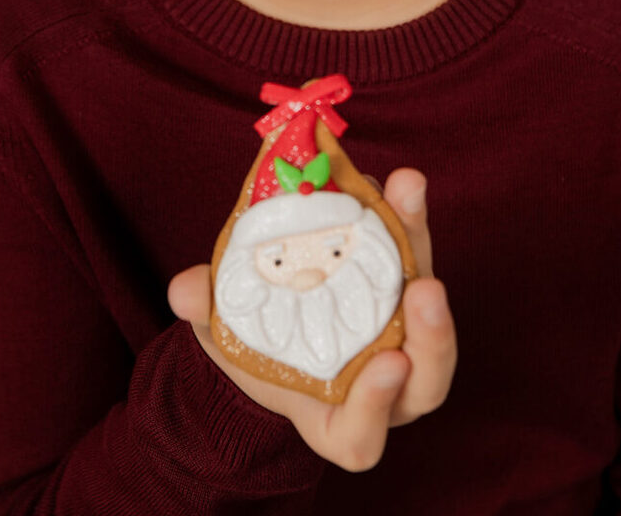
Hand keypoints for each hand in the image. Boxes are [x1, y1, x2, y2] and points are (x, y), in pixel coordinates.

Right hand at [167, 168, 456, 471]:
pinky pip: (422, 260)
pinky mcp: (408, 287)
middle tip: (425, 289)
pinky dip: (413, 222)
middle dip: (433, 338)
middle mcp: (383, 391)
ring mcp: (404, 340)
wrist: (273, 316)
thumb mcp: (221, 332)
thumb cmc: (250, 345)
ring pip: (434, 317)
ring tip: (410, 210)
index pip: (362, 436)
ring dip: (427, 261)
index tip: (387, 365)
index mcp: (333, 420)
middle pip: (427, 382)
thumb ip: (206, 314)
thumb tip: (186, 289)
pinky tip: (400, 183)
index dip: (375, 407)